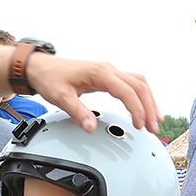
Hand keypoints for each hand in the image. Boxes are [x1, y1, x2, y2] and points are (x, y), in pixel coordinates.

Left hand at [28, 53, 161, 134]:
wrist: (41, 67)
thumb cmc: (50, 78)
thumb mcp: (61, 97)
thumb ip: (77, 112)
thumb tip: (91, 127)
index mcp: (99, 73)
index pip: (126, 91)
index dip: (136, 109)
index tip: (140, 125)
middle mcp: (108, 70)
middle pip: (139, 86)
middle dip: (149, 107)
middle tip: (153, 127)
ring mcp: (109, 72)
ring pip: (139, 83)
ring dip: (149, 101)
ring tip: (154, 120)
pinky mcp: (107, 76)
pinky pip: (131, 83)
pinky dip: (141, 96)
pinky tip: (144, 109)